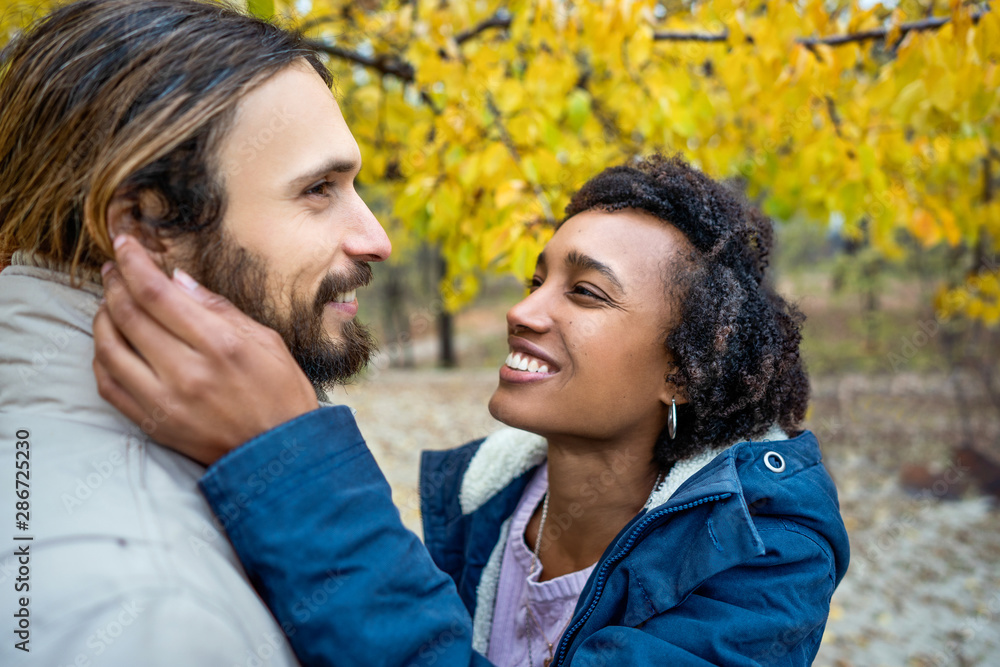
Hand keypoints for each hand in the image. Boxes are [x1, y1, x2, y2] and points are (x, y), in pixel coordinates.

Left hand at [93, 235, 319, 464]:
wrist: (281, 454)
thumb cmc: (282, 394)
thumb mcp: (266, 341)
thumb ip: (220, 309)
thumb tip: (178, 280)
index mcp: (220, 345)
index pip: (158, 294)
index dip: (134, 263)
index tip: (124, 244)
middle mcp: (187, 372)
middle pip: (129, 315)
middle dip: (114, 283)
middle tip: (113, 268)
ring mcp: (165, 401)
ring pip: (110, 348)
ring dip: (102, 317)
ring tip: (109, 302)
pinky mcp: (153, 424)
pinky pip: (109, 384)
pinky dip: (102, 357)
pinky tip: (110, 342)